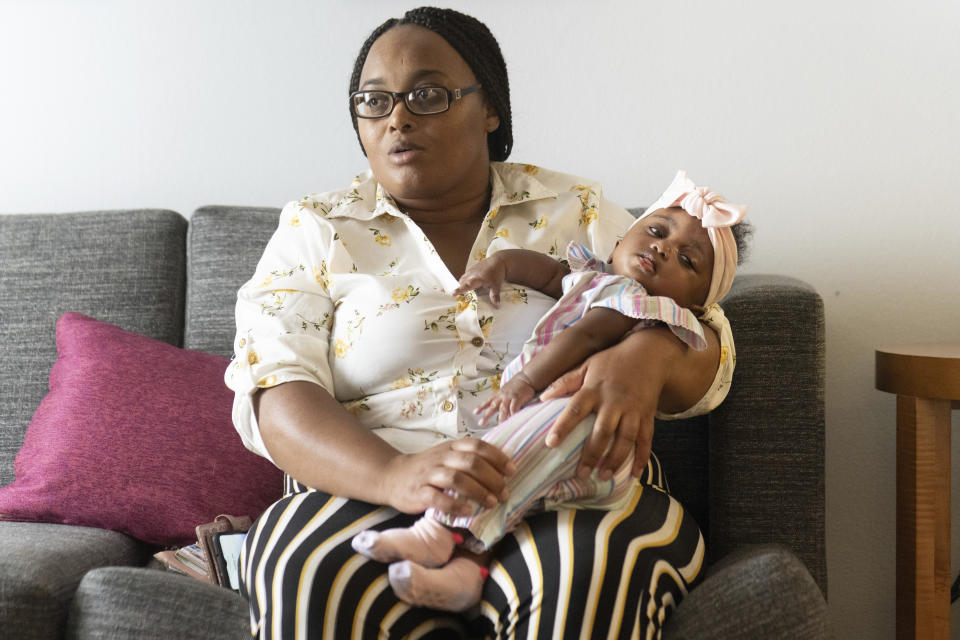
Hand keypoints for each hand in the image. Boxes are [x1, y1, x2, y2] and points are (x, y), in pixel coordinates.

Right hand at [381, 437, 516, 515]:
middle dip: (492, 478)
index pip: (477, 446)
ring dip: (478, 491)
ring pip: (456, 479)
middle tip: (504, 493)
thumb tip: (501, 469)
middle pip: (471, 462)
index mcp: (451, 447)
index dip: (497, 457)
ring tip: (492, 503)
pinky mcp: (419, 493)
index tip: (511, 471)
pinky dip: (455, 505)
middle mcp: (441, 458)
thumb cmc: (428, 469)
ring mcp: (429, 475)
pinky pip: (438, 498)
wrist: (392, 476)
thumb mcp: (447, 457)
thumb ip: (469, 459)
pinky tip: (468, 511)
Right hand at [453, 254, 506, 306]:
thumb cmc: (496, 272)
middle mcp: (471, 274)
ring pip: (462, 279)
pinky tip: (469, 285)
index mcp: (477, 279)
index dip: (459, 290)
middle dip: (459, 289)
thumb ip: (494, 296)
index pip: (466, 285)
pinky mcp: (471, 269)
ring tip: (463, 292)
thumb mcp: (496, 285)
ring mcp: (471, 271)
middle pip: (462, 283)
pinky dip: (464, 281)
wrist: (498, 260)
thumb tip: (497, 306)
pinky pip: (465, 276)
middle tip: (458, 297)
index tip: (453, 293)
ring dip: (461, 285)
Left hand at [475, 375, 535, 424]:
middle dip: (486, 415)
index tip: (475, 413)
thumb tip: (497, 408)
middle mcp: (502, 396)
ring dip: (501, 418)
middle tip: (481, 423)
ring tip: (499, 426)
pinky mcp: (517, 398)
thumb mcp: (505, 391)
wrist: (525, 378)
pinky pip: (514, 408)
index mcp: (498, 394)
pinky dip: (512, 414)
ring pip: (503, 409)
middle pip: (493, 407)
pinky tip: (512, 420)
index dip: (481, 407)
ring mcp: (509, 397)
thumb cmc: (516, 386)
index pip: (488, 401)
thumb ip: (501, 399)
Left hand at [539, 329, 680, 478]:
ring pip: (625, 439)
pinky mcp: (647, 416)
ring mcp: (633, 410)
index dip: (563, 427)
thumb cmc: (612, 361)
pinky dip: (642, 458)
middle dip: (592, 454)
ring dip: (615, 459)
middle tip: (581, 473)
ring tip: (604, 476)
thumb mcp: (587, 365)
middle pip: (603, 431)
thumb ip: (566, 382)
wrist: (649, 353)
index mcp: (594, 389)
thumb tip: (543, 397)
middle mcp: (614, 402)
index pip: (575, 410)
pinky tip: (635, 474)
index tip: (551, 443)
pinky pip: (646, 440)